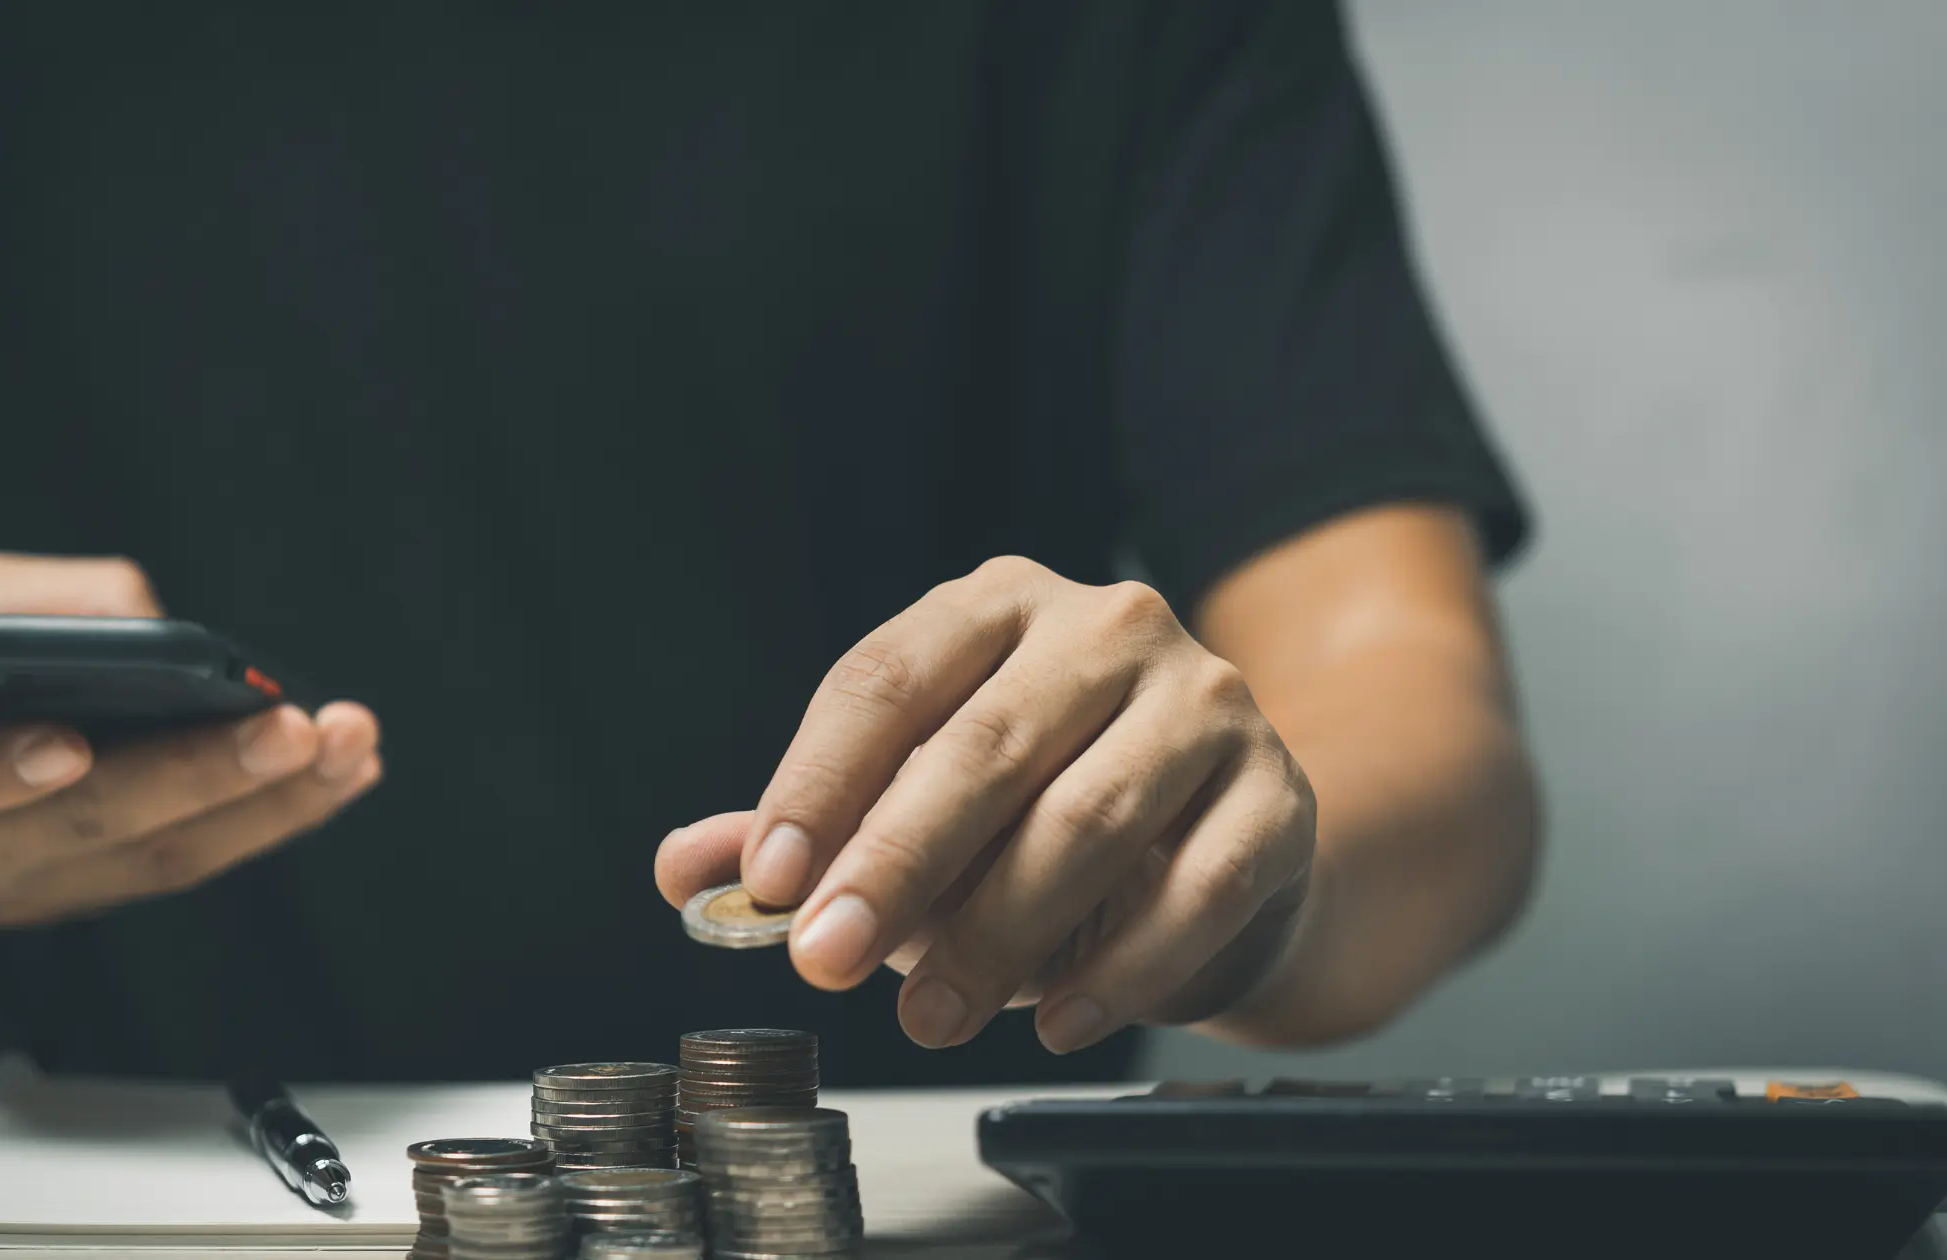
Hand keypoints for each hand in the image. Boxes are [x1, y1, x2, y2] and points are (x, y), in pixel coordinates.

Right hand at [0, 551, 380, 954]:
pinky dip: (273, 817)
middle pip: (88, 824)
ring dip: (272, 804)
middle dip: (200, 774)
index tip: (64, 742)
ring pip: (161, 857)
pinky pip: (191, 862)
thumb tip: (151, 616)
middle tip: (294, 726)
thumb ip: (23, 603)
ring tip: (351, 744)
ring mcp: (35, 891)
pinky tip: (341, 773)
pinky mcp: (91, 898)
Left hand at [656, 556, 1314, 1053]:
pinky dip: (1119, 966)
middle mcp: (1109, 627)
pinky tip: (1055, 1019)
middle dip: (894, 865)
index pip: (888, 678)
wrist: (1219, 844)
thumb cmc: (1042, 818)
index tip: (771, 883)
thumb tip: (684, 871)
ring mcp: (1207, 701)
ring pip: (1089, 817)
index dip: (819, 782)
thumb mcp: (916, 812)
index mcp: (998, 608)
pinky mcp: (1278, 793)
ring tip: (931, 1014)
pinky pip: (1196, 887)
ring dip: (996, 932)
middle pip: (983, 745)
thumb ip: (808, 833)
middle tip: (826, 961)